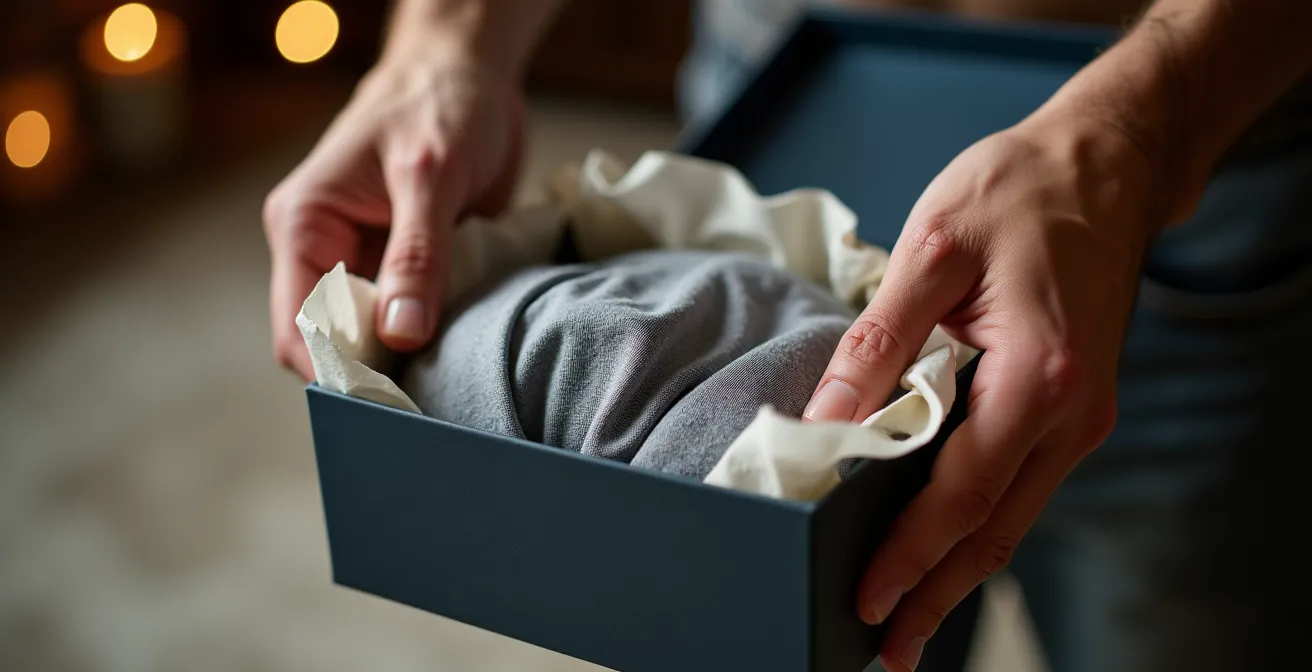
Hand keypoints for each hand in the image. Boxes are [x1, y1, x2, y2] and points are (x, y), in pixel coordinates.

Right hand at [263, 52, 523, 379]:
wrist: (472, 74)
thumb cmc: (440, 104)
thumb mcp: (431, 175)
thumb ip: (417, 255)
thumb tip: (402, 335)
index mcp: (304, 226)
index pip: (299, 328)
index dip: (337, 372)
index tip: (388, 402)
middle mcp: (327, 251)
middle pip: (335, 344)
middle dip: (377, 373)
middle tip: (430, 405)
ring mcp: (369, 262)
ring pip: (377, 338)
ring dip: (411, 358)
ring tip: (451, 381)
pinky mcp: (409, 267)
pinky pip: (415, 319)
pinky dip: (437, 335)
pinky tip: (465, 348)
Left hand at [803, 111, 1161, 669]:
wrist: (1104, 164)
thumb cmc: (1016, 193)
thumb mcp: (931, 252)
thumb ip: (877, 344)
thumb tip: (826, 420)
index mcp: (1039, 377)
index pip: (961, 494)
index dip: (909, 556)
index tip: (866, 602)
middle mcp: (1072, 413)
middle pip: (994, 529)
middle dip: (936, 594)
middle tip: (884, 648)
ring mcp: (1080, 416)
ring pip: (1012, 515)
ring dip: (957, 570)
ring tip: (907, 617)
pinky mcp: (1073, 406)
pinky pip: (1021, 483)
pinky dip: (978, 524)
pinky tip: (942, 543)